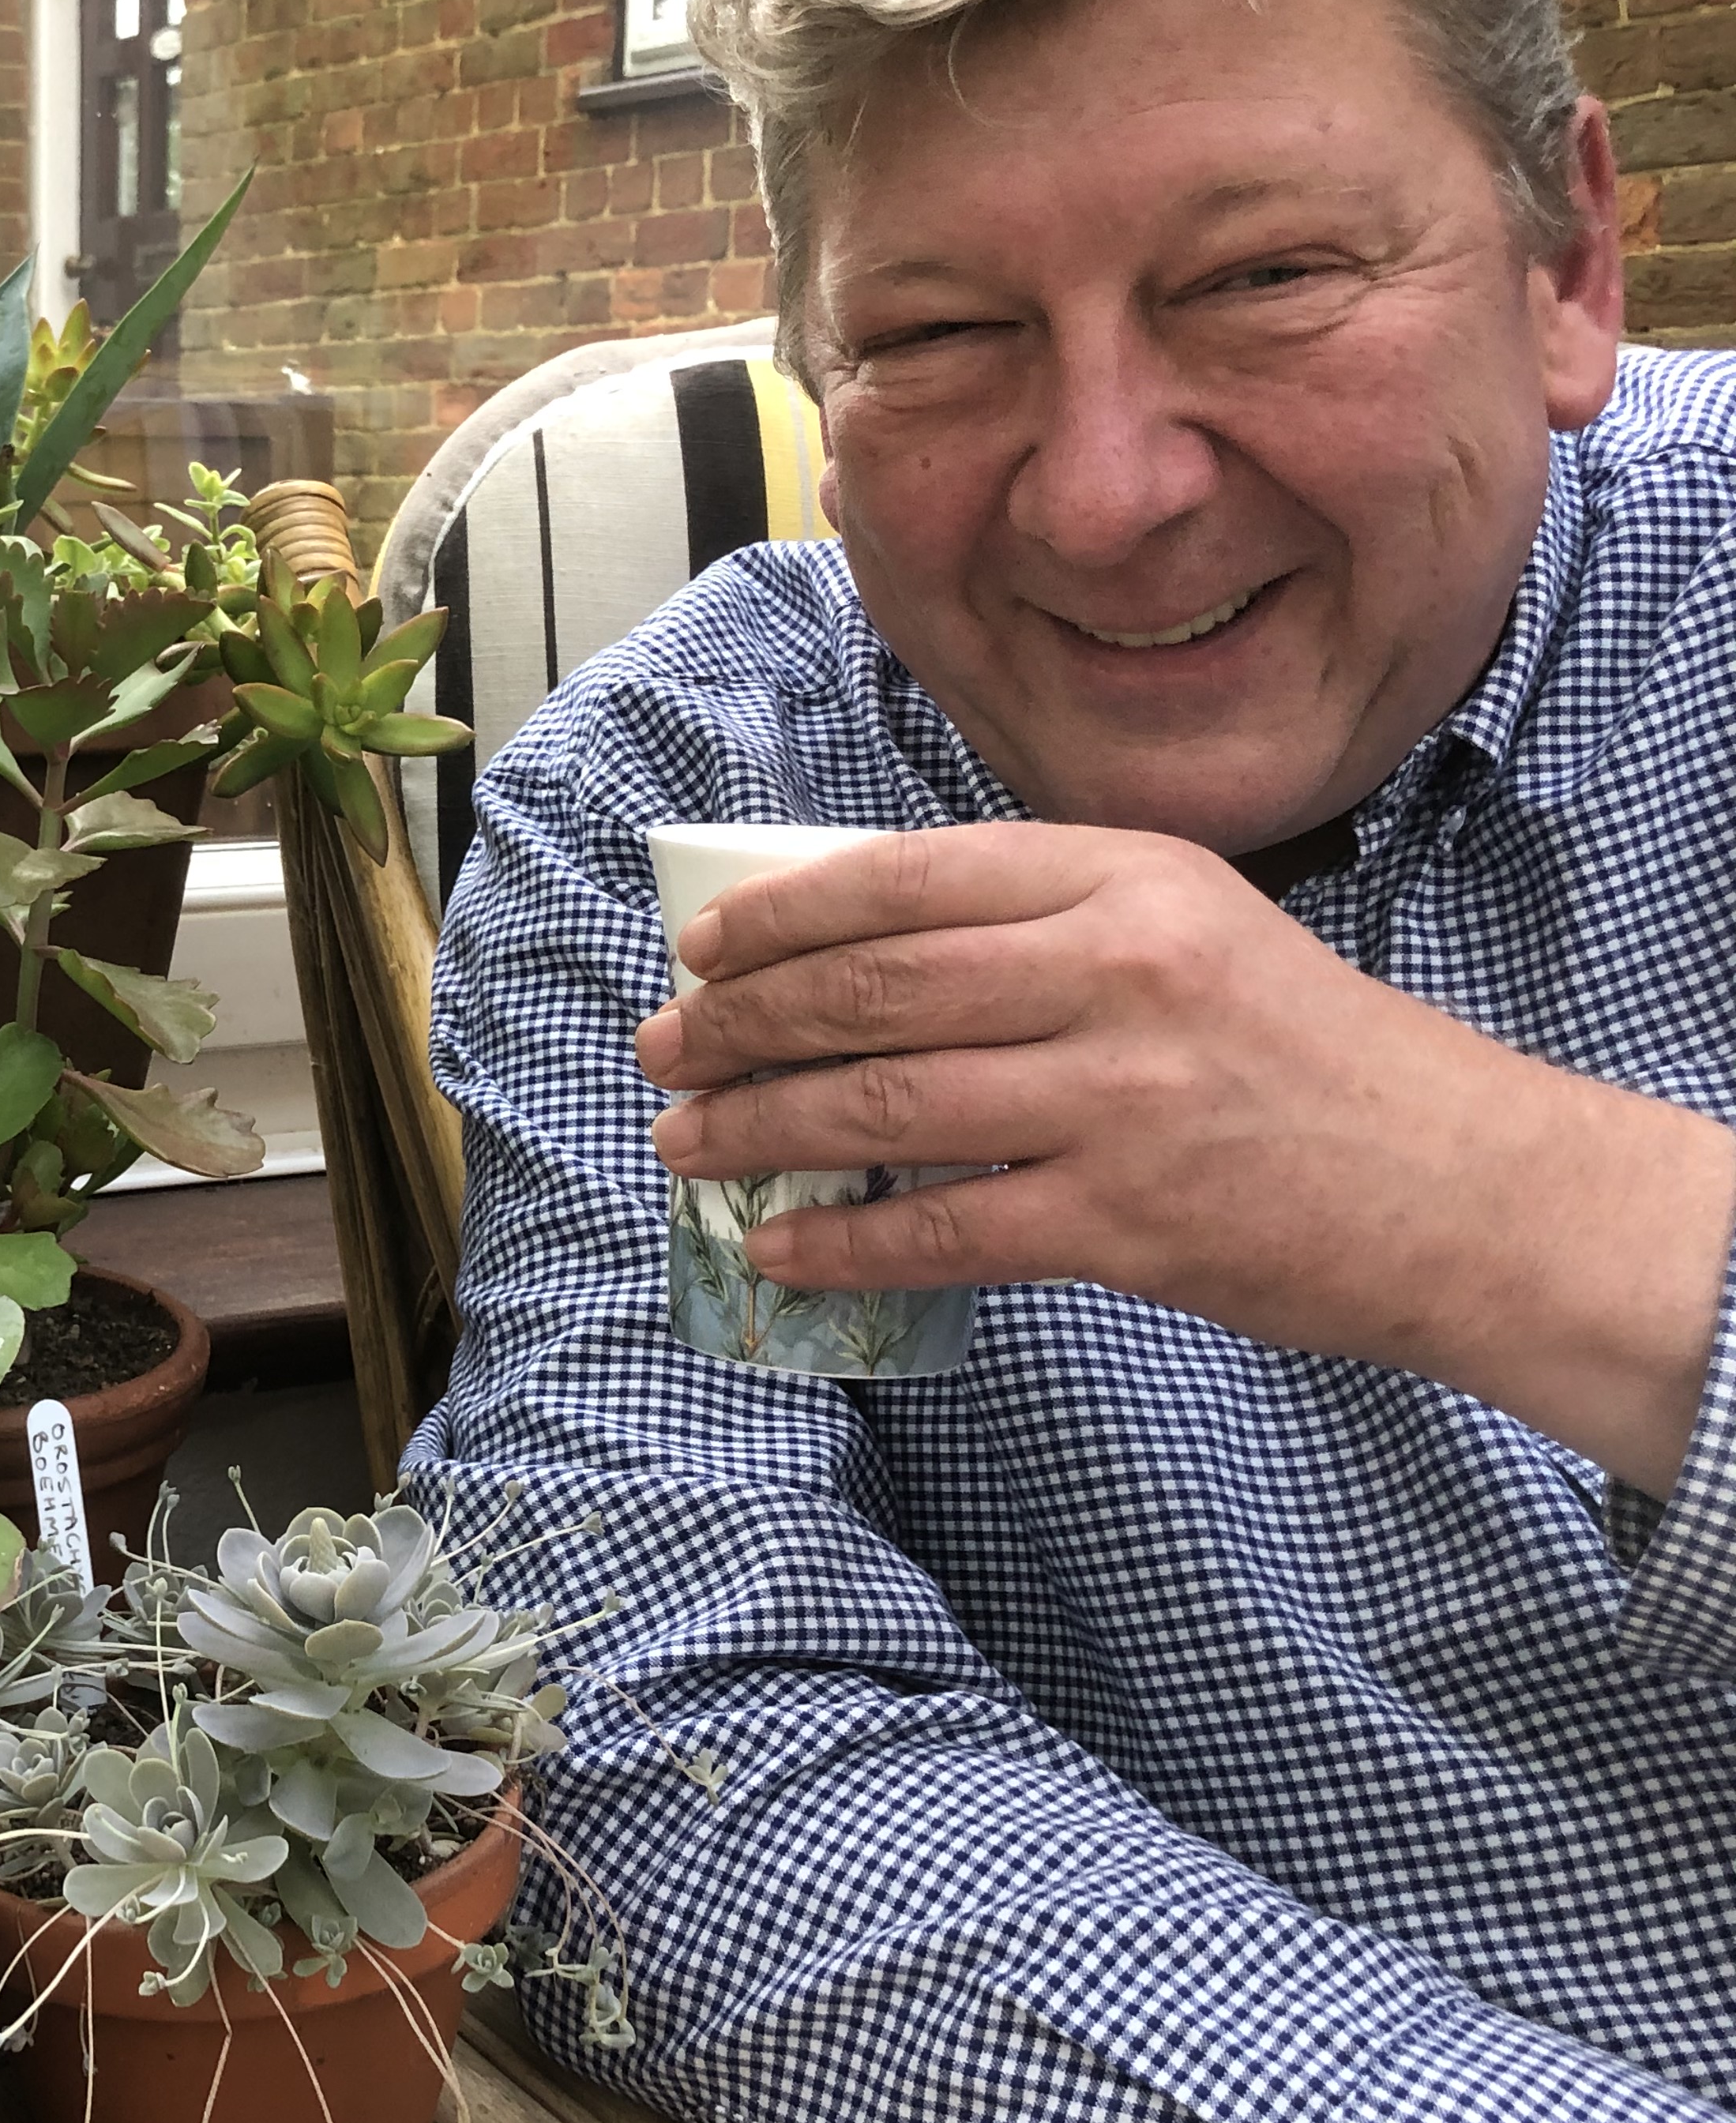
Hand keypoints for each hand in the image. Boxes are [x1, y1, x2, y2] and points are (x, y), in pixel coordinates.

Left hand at [636, 824, 1735, 1490]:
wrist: (1459, 1183)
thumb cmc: (1303, 1051)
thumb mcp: (1186, 928)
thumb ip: (1039, 923)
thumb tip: (847, 954)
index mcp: (1124, 878)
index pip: (907, 879)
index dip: (782, 918)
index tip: (703, 953)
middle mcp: (1115, 972)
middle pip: (872, 990)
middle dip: (741, 1026)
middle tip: (664, 1052)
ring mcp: (1118, 1098)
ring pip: (883, 1107)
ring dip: (759, 1128)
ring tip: (686, 1145)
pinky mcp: (1123, 1219)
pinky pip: (939, 1229)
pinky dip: (841, 1240)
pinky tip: (776, 1245)